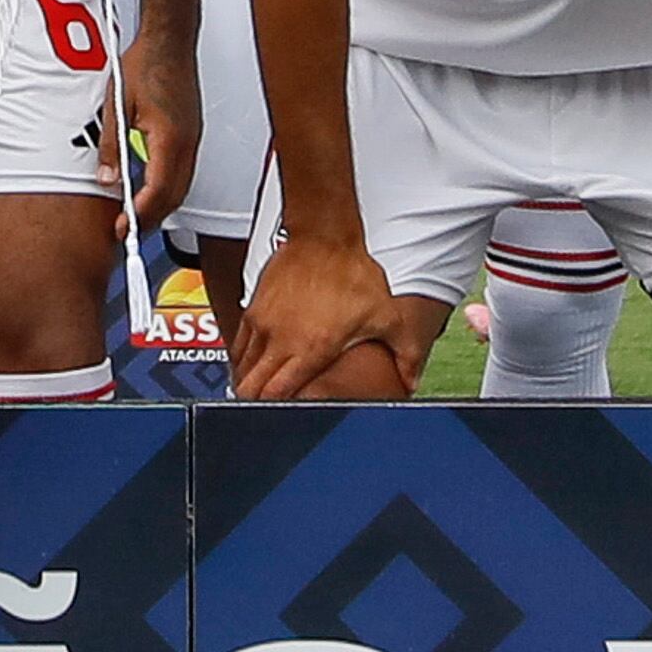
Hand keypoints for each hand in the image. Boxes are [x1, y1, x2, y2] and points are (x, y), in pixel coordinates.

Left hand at [117, 19, 200, 240]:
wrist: (170, 40)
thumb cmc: (147, 64)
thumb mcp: (117, 106)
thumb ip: (111, 145)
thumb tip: (106, 177)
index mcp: (169, 138)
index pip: (158, 190)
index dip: (140, 214)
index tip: (124, 227)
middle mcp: (187, 143)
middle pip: (174, 196)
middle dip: (151, 218)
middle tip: (127, 230)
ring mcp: (193, 139)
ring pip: (181, 186)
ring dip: (160, 205)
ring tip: (136, 215)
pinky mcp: (191, 133)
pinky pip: (184, 171)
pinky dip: (167, 187)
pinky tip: (149, 188)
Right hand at [230, 228, 415, 400]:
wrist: (325, 235)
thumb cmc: (352, 272)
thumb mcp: (386, 317)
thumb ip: (405, 354)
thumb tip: (411, 381)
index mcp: (308, 349)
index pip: (274, 395)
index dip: (274, 412)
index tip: (283, 416)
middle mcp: (279, 339)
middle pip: (250, 387)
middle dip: (256, 402)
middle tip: (268, 409)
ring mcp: (262, 322)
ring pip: (241, 366)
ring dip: (249, 381)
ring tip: (261, 389)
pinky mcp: (254, 307)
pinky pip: (240, 343)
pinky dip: (245, 358)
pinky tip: (258, 361)